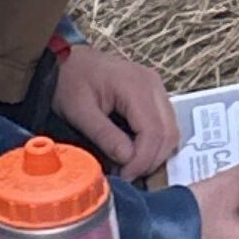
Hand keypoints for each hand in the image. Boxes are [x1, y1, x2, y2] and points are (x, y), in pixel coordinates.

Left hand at [52, 43, 180, 174]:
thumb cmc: (69, 82)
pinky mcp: (155, 95)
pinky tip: (134, 152)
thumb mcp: (79, 111)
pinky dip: (154, 144)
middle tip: (126, 175)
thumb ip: (104, 135)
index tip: (124, 176)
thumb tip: (127, 160)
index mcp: (135, 85)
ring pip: (171, 131)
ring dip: (154, 154)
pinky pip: (165, 125)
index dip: (142, 160)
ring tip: (129, 166)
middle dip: (151, 160)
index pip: (153, 131)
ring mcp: (157, 88)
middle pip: (169, 133)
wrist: (67, 61)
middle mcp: (153, 85)